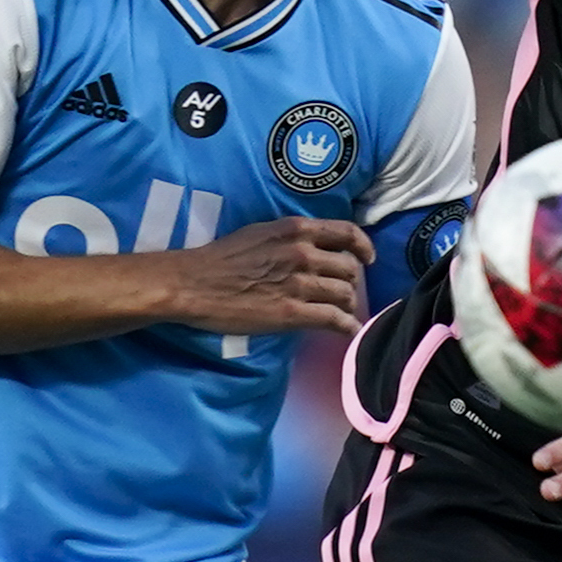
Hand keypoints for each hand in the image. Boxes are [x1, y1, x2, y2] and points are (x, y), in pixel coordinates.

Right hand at [165, 218, 372, 336]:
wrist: (194, 284)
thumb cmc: (220, 258)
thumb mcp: (260, 232)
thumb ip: (290, 237)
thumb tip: (310, 247)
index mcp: (296, 230)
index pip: (347, 233)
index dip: (363, 247)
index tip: (367, 258)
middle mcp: (304, 253)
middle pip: (349, 268)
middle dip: (351, 282)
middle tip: (343, 292)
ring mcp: (300, 284)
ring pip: (346, 294)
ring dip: (348, 305)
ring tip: (342, 312)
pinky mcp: (294, 313)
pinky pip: (335, 320)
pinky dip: (347, 326)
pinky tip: (348, 331)